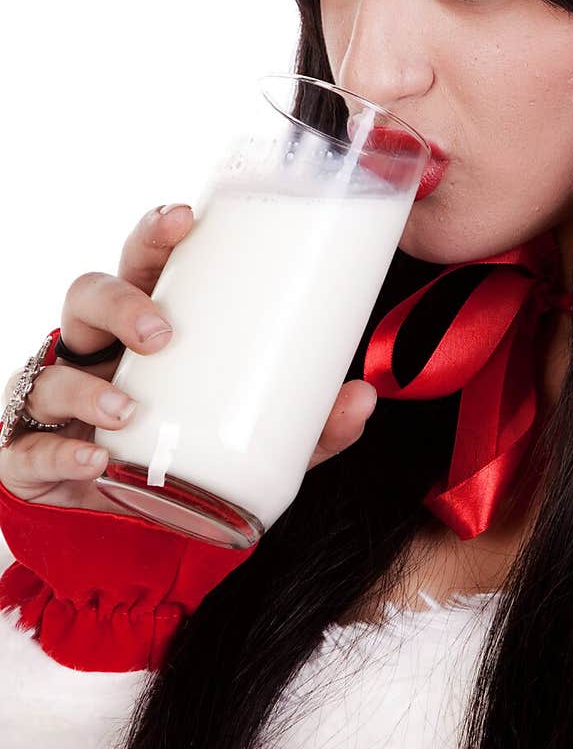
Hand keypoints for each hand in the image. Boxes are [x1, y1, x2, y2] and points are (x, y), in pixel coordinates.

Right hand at [0, 204, 377, 507]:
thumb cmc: (184, 456)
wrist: (129, 531)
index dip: (155, 233)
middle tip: (162, 329)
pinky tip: (92, 461)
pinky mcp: (30, 454)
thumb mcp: (256, 440)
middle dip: (120, 300)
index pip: (143, 263)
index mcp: (145, 326)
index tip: (185, 217)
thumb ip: (307, 425)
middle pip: (88, 294)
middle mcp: (95, 352)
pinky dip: (60, 454)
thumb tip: (364, 398)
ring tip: (130, 408)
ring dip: (89, 388)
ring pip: (51, 370)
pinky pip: (29, 448)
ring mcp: (56, 400)